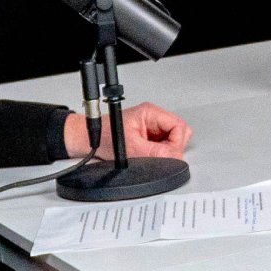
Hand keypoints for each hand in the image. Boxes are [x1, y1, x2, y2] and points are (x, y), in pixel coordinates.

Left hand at [63, 102, 191, 159]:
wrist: (91, 141)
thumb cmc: (105, 137)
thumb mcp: (130, 147)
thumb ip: (154, 152)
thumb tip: (173, 158)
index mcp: (150, 113)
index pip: (179, 126)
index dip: (176, 143)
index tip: (169, 155)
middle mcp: (154, 118)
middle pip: (180, 133)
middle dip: (173, 148)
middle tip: (158, 155)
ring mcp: (153, 128)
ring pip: (174, 141)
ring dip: (167, 151)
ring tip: (151, 154)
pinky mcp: (151, 137)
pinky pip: (166, 147)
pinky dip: (161, 154)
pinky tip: (149, 155)